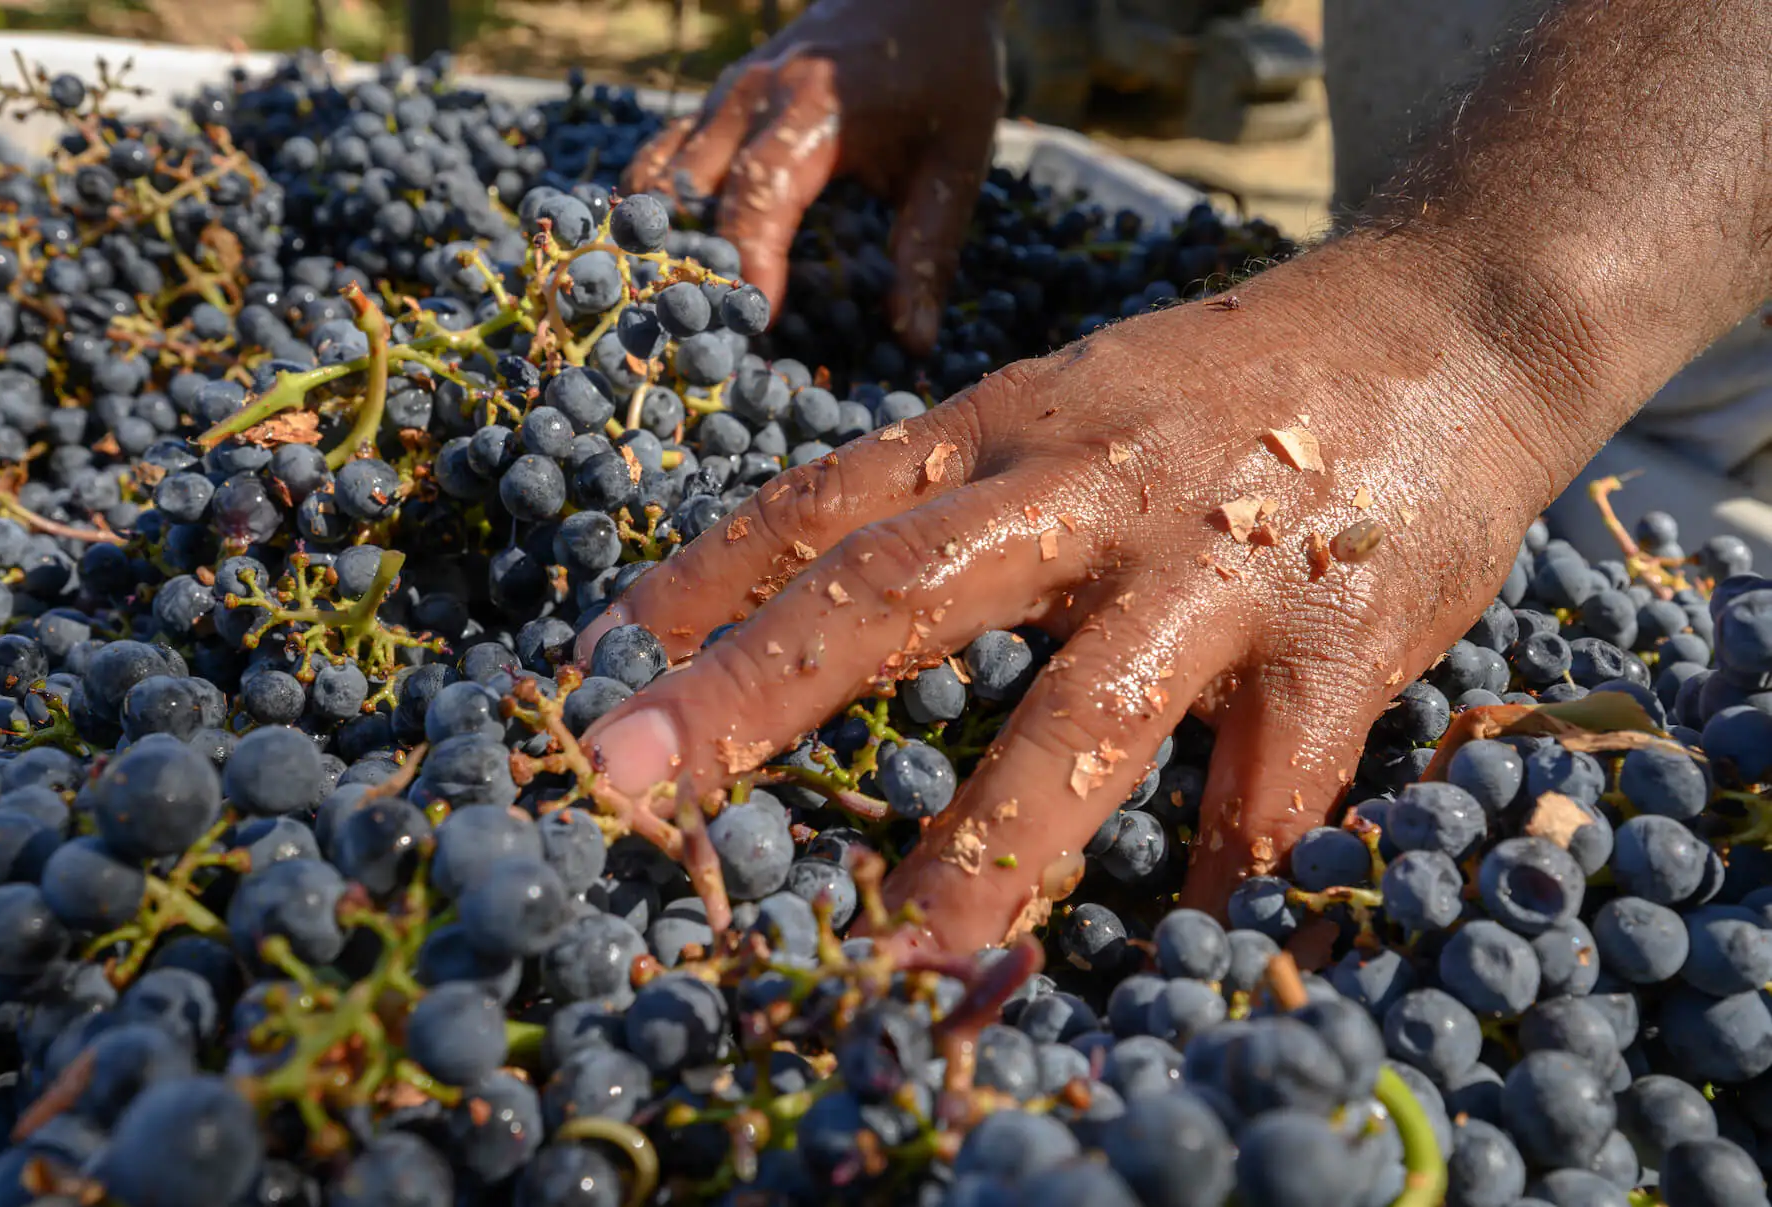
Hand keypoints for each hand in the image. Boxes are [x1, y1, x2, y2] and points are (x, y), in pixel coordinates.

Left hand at [572, 230, 1589, 951]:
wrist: (1448, 317)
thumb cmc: (1222, 388)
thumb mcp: (1068, 400)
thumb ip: (961, 492)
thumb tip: (819, 603)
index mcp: (1007, 424)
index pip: (823, 499)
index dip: (702, 580)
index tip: (593, 661)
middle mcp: (1089, 485)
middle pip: (901, 586)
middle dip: (759, 688)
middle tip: (635, 781)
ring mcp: (1216, 562)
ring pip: (1085, 709)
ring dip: (991, 842)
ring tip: (909, 955)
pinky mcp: (1341, 637)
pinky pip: (1271, 786)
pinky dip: (1221, 874)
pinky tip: (1181, 944)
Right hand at [622, 0, 1003, 352]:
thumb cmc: (943, 74)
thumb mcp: (956, 159)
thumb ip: (931, 249)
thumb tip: (912, 340)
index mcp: (812, 109)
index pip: (759, 191)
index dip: (750, 260)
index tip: (755, 323)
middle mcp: (749, 98)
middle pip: (686, 189)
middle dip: (690, 267)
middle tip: (704, 341)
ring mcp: (720, 98)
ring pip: (656, 177)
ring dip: (660, 245)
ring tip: (677, 315)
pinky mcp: (710, 105)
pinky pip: (657, 162)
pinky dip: (654, 216)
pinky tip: (665, 269)